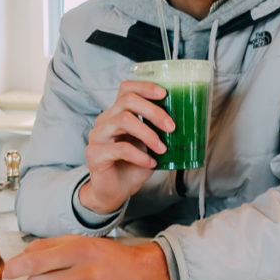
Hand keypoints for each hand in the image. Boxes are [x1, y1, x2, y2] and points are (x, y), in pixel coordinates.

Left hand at [3, 235, 171, 279]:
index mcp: (82, 252)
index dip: (15, 267)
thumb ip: (49, 246)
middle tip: (52, 277)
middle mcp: (87, 276)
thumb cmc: (108, 257)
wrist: (143, 276)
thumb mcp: (81, 242)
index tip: (5, 272)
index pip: (37, 262)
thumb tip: (20, 257)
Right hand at [79, 79, 173, 214]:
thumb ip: (158, 130)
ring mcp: (97, 136)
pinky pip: (120, 148)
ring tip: (162, 148)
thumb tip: (184, 120)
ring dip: (148, 134)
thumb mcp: (149, 144)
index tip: (165, 94)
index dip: (145, 87)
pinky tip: (150, 163)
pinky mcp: (95, 154)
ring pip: (123, 120)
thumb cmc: (133, 166)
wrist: (115, 192)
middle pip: (127, 100)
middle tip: (172, 126)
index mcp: (117, 113)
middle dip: (153, 111)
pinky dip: (140, 155)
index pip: (126, 88)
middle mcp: (105, 120)